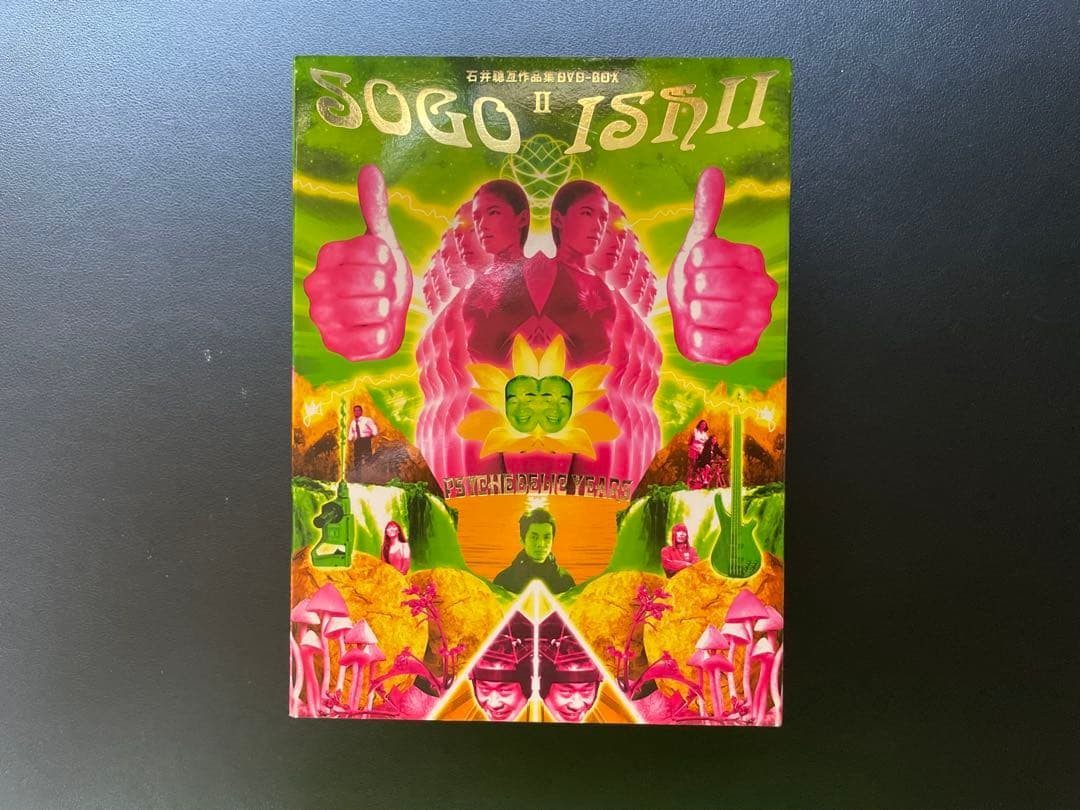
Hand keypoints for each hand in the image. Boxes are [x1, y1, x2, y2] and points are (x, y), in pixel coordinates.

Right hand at [303, 165, 412, 360]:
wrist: (385, 314)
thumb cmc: (381, 274)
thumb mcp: (383, 241)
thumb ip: (375, 209)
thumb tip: (369, 170)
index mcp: (328, 256)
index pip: (370, 249)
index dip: (387, 258)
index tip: (384, 261)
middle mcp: (317, 285)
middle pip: (372, 281)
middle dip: (389, 285)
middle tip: (383, 288)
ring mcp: (323, 317)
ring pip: (374, 309)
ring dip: (388, 309)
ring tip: (380, 307)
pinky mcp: (335, 345)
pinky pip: (372, 339)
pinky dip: (383, 335)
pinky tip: (377, 328)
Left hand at [667, 168, 776, 364]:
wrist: (694, 316)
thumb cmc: (698, 276)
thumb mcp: (699, 243)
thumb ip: (707, 210)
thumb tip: (712, 172)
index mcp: (752, 259)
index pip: (710, 252)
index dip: (692, 260)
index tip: (695, 264)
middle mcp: (763, 288)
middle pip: (707, 284)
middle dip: (690, 288)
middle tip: (696, 291)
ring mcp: (756, 321)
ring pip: (705, 312)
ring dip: (691, 311)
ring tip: (699, 310)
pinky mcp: (744, 349)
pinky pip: (708, 343)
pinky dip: (696, 339)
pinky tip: (701, 332)